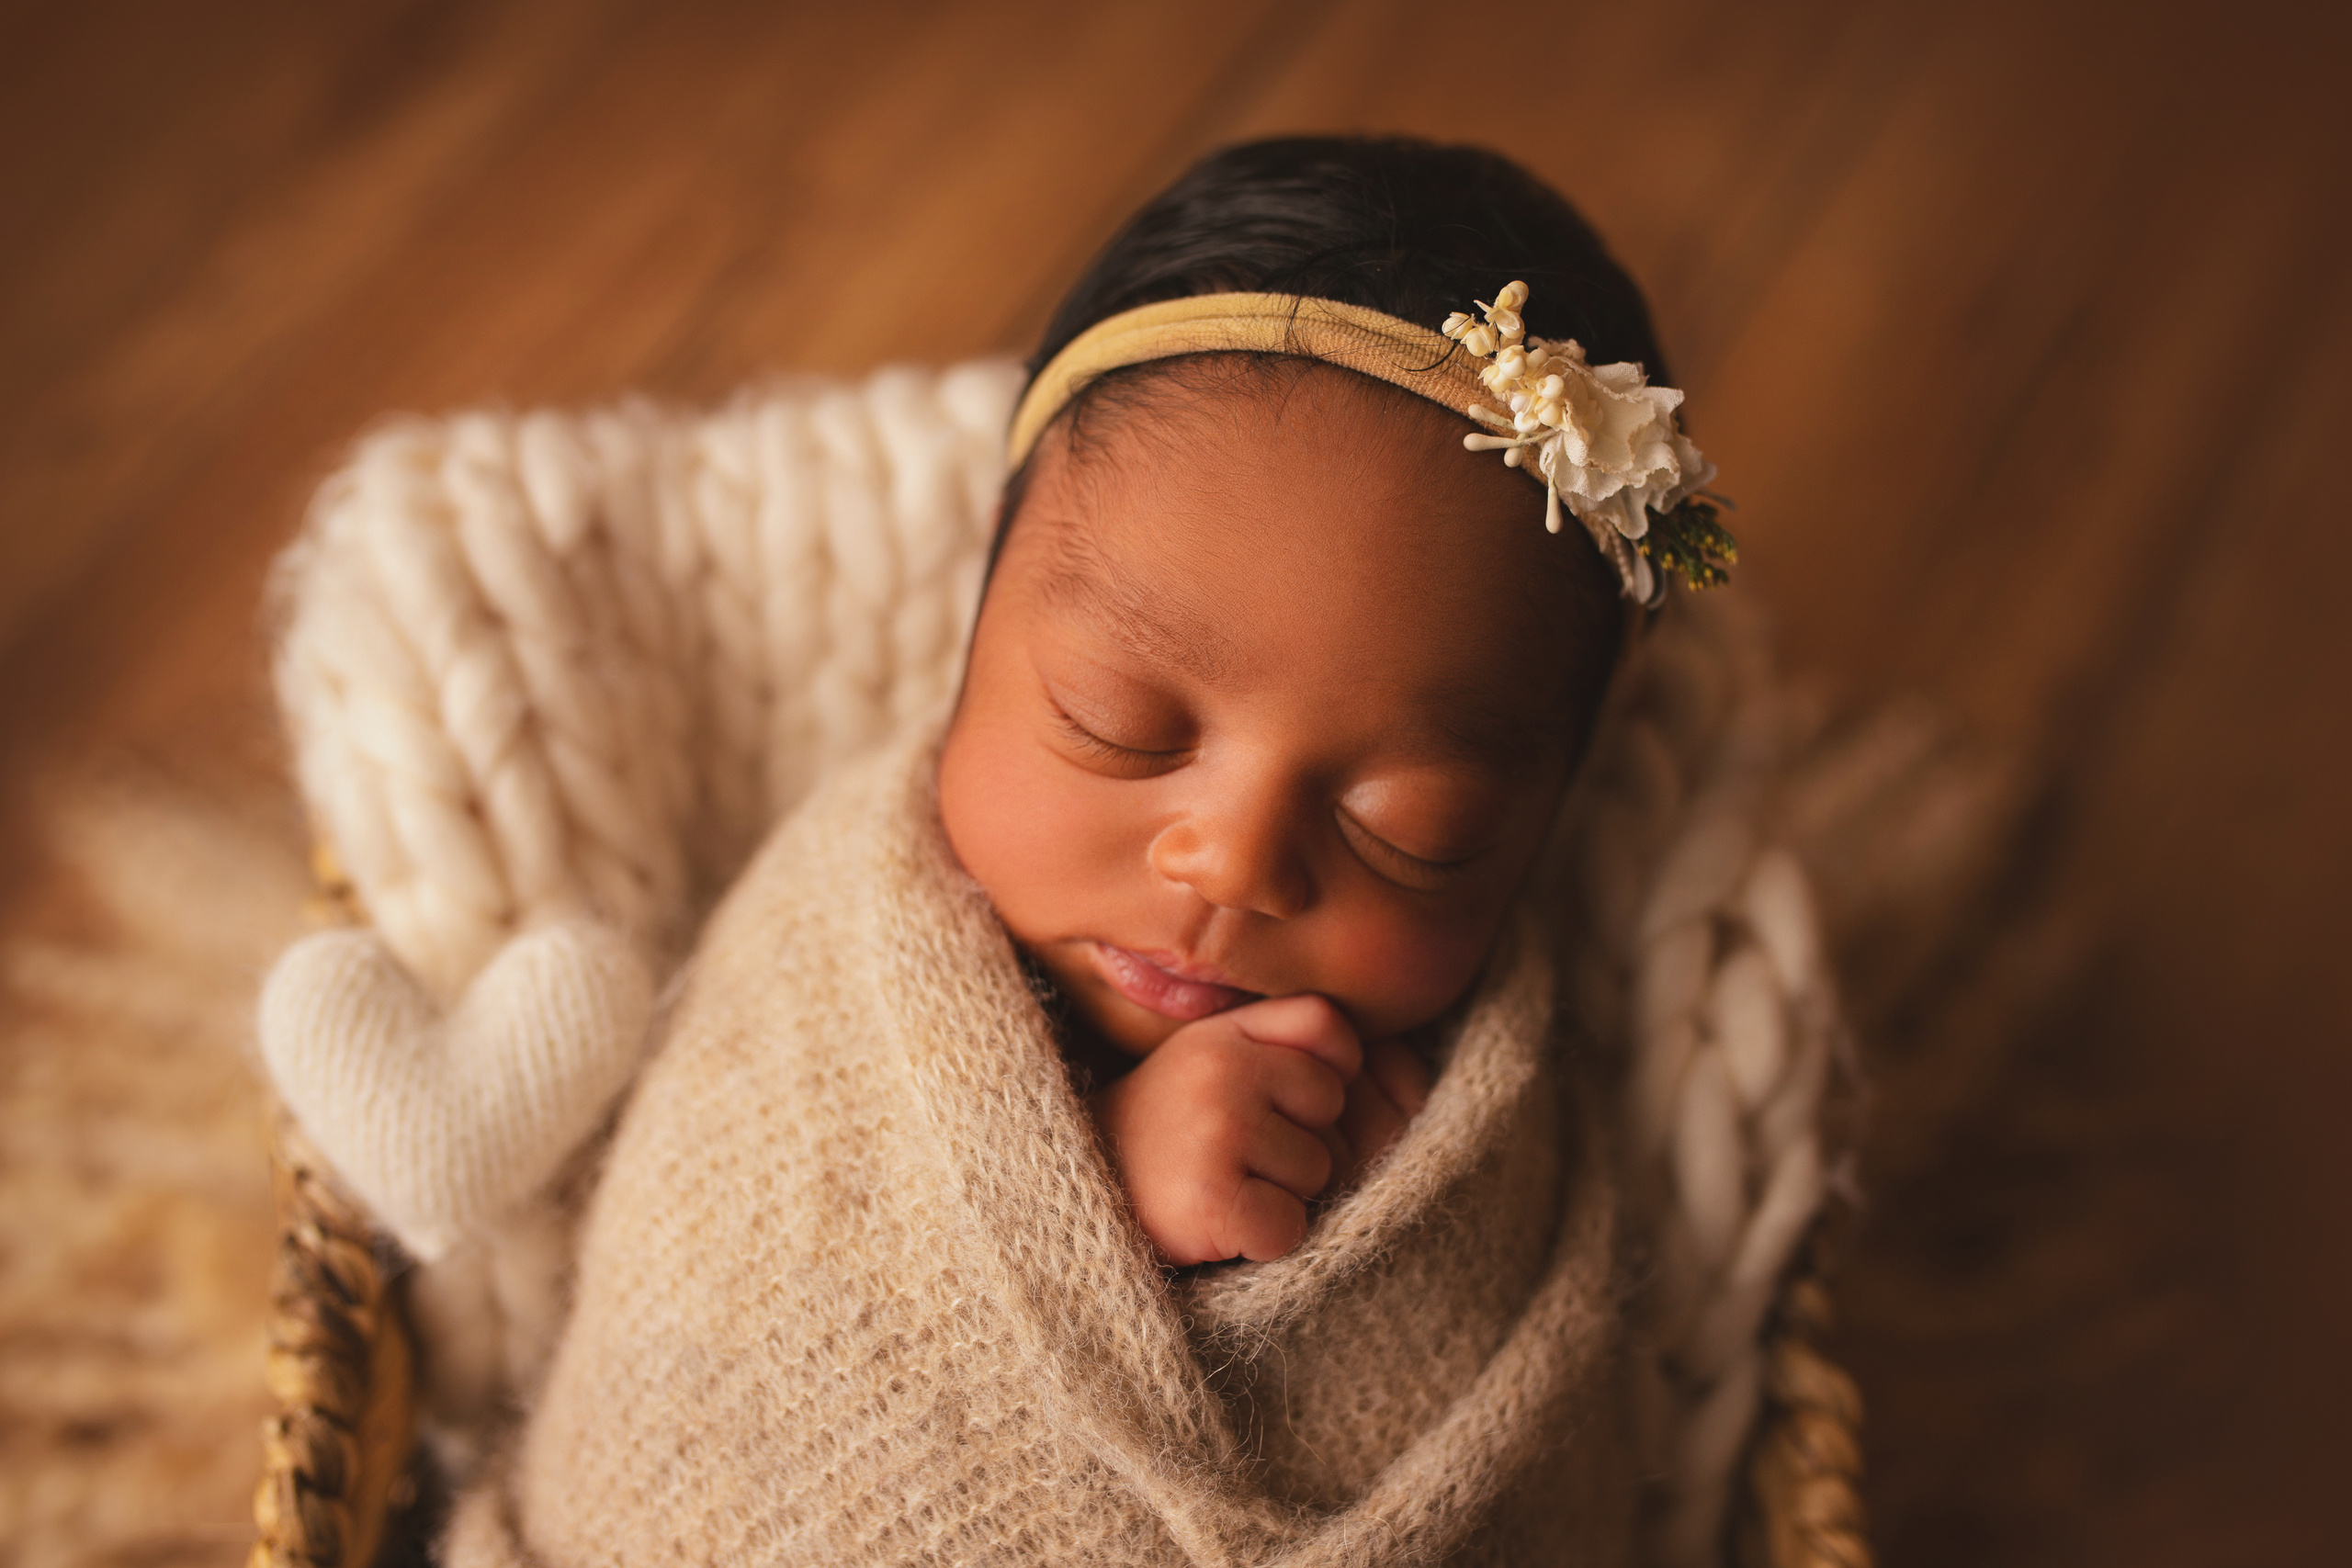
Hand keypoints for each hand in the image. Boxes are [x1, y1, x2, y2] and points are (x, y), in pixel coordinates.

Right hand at [1089, 996, 1429, 1264]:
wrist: (1070, 1202)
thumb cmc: (1169, 1140)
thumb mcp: (1221, 1069)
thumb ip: (1301, 1052)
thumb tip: (1413, 1081)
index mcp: (1224, 1029)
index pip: (1330, 1027)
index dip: (1326, 1073)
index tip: (1280, 1105)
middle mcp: (1220, 1066)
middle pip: (1334, 1108)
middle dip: (1303, 1146)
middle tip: (1236, 1158)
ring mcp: (1216, 1128)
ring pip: (1321, 1172)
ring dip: (1284, 1196)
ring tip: (1222, 1188)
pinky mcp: (1212, 1196)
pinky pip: (1291, 1226)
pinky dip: (1263, 1239)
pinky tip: (1217, 1224)